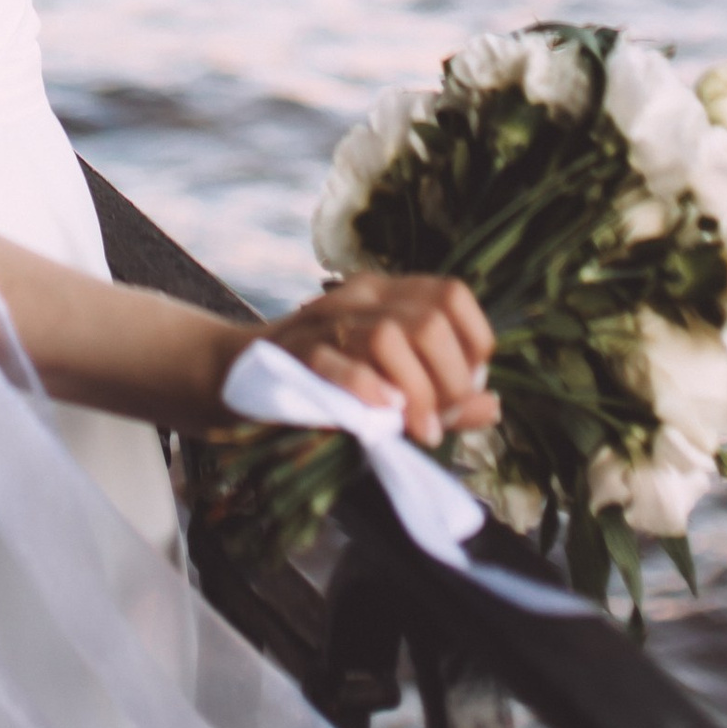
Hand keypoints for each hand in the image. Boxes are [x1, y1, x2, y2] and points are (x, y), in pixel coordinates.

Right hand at [256, 273, 497, 450]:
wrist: (234, 377)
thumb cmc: (322, 383)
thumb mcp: (389, 386)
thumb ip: (439, 397)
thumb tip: (492, 405)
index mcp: (390, 295)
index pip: (452, 295)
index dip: (473, 343)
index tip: (466, 389)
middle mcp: (361, 297)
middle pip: (428, 322)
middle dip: (447, 381)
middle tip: (436, 423)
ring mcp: (324, 320)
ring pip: (388, 337)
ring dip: (413, 392)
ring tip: (415, 432)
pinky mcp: (291, 352)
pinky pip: (334, 360)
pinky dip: (365, 387)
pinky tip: (380, 413)